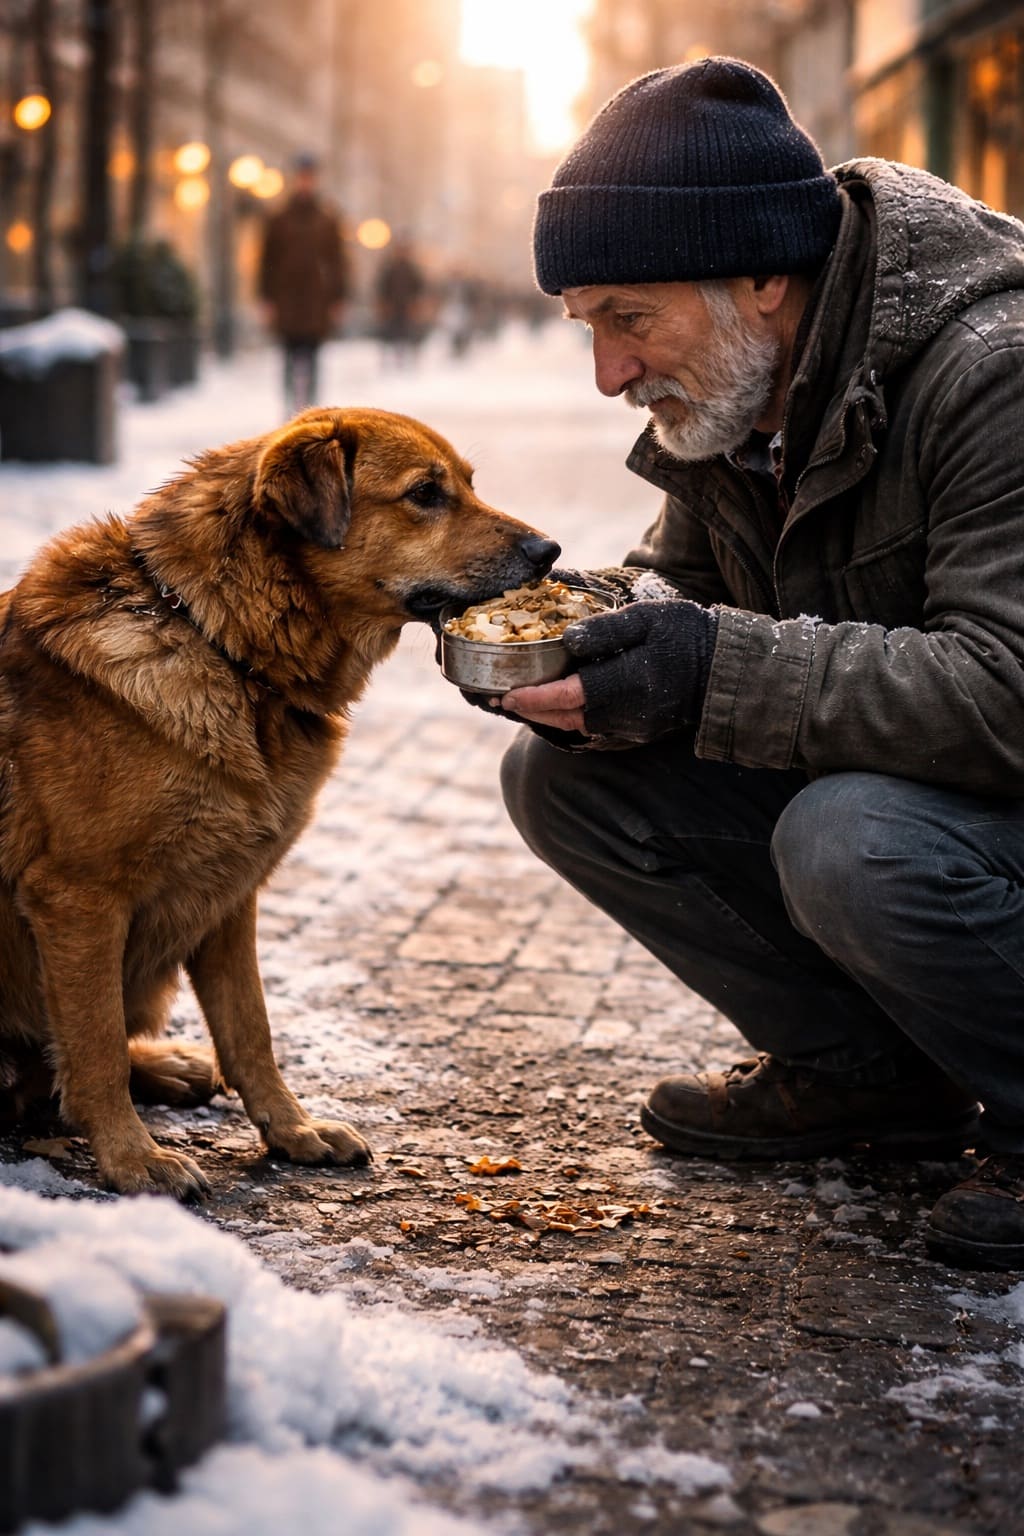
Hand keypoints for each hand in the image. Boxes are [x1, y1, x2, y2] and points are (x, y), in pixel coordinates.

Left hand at [502, 599, 717, 743]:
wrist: (724, 669)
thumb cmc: (686, 634)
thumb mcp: (648, 618)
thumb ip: (606, 629)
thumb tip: (567, 640)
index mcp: (627, 682)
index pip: (570, 695)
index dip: (535, 697)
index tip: (508, 694)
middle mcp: (626, 712)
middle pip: (566, 717)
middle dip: (531, 711)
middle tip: (500, 701)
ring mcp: (632, 725)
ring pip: (577, 726)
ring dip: (547, 717)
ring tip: (519, 705)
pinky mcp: (637, 729)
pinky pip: (593, 727)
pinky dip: (568, 718)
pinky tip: (554, 706)